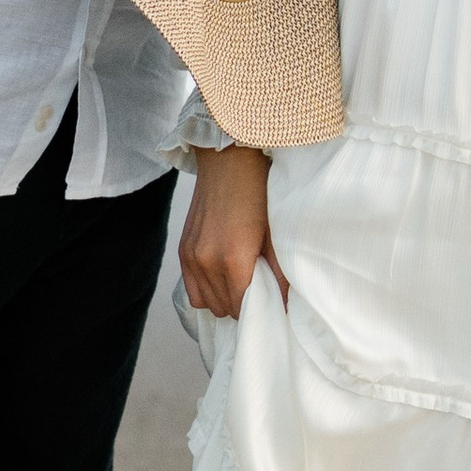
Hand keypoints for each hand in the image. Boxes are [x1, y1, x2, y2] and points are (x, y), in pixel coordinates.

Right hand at [178, 142, 279, 321]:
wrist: (228, 161)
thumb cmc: (256, 192)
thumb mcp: (275, 233)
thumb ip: (281, 273)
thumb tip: (288, 304)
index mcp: (232, 260)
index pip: (242, 307)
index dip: (258, 308)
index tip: (269, 302)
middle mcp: (206, 262)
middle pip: (223, 308)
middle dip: (241, 305)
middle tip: (257, 290)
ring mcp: (190, 257)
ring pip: (205, 303)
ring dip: (222, 300)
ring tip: (239, 284)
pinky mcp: (182, 249)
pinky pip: (191, 289)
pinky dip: (206, 290)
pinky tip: (221, 279)